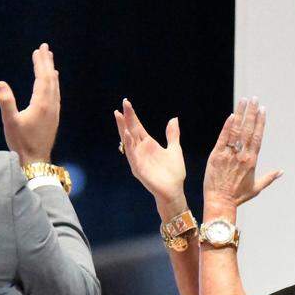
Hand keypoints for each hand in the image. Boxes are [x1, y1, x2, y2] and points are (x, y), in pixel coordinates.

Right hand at [0, 43, 59, 166]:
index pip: (42, 78)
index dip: (40, 63)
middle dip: (47, 63)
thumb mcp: (10, 122)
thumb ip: (6, 102)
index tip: (39, 50)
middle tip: (45, 48)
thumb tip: (1, 83)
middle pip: (51, 79)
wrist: (35, 160)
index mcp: (41, 104)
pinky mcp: (53, 118)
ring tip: (49, 61)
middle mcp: (51, 106)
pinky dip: (53, 84)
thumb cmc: (21, 142)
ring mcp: (54, 112)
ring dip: (51, 72)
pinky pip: (55, 95)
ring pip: (54, 87)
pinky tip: (52, 83)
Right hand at [114, 99, 186, 215]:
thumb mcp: (174, 149)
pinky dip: (129, 145)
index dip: (132, 116)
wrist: (174, 191)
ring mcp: (138, 159)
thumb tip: (173, 119)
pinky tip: (127, 135)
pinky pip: (132, 155)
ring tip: (119, 116)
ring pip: (128, 141)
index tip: (126, 103)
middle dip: (126, 118)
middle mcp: (141, 150)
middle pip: (131, 131)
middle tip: (122, 105)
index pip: (137, 127)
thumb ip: (172, 135)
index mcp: (148, 144)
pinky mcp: (138, 169)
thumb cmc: (174, 173)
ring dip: (123, 129)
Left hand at [203, 97, 281, 208]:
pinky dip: (227, 126)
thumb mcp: (256, 188)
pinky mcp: (216, 155)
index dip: (260, 122)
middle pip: (249, 130)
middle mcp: (242, 155)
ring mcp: (229, 154)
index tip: (263, 110)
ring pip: (236, 130)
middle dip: (252, 113)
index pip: (258, 137)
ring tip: (244, 101)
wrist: (220, 201)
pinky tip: (231, 115)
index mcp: (252, 161)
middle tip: (254, 99)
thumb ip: (269, 178)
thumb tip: (282, 172)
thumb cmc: (237, 197)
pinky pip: (223, 138)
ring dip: (241, 114)